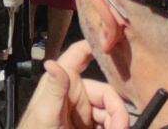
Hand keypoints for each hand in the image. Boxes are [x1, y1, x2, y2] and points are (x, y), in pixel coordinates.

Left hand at [16, 41, 130, 128]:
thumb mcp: (45, 113)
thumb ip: (54, 90)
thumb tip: (52, 63)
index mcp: (63, 82)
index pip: (79, 55)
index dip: (96, 46)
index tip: (118, 48)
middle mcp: (76, 93)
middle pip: (107, 93)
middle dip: (117, 110)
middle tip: (121, 127)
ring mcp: (85, 111)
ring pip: (111, 112)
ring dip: (118, 123)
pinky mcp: (90, 127)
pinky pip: (109, 125)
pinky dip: (115, 128)